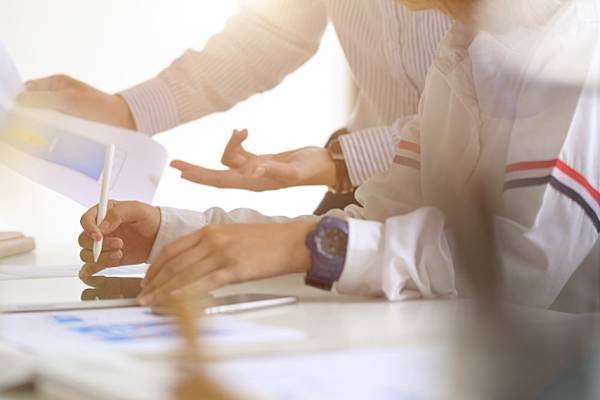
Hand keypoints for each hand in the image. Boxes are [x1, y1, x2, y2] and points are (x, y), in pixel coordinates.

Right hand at [17, 75, 135, 129]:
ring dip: (45, 129)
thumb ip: (43, 99)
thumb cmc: (101, 107)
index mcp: (56, 84)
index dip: (21, 101)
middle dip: (32, 118)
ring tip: (46, 136)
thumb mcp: (68, 100)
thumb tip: (20, 100)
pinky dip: (55, 136)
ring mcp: (66, 112)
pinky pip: (57, 131)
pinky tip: (56, 142)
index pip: (28, 90)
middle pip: (35, 107)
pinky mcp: (73, 126)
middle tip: (32, 128)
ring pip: (45, 121)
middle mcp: (59, 97)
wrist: (125, 122)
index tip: (18, 114)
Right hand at [78, 200, 160, 276]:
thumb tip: (101, 226)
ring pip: (87, 254)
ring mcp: (103, 245)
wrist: (160, 236)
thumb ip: (118, 214)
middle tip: (119, 243)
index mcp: (104, 213)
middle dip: (98, 245)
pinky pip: (93, 265)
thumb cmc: (150, 219)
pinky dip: (94, 268)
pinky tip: (104, 265)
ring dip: (101, 256)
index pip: (85, 220)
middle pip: (84, 240)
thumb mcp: (137, 209)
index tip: (99, 235)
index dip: (89, 228)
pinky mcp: (108, 258)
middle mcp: (100, 229)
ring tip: (120, 252)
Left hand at [138, 220, 316, 305]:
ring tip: (151, 303)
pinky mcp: (235, 268)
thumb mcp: (233, 235)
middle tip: (143, 296)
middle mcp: (212, 239)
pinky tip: (174, 299)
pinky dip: (186, 291)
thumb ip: (211, 246)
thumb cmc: (267, 240)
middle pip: (174, 263)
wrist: (293, 241)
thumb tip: (193, 266)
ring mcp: (223, 253)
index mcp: (210, 230)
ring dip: (164, 291)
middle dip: (154, 282)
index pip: (172, 249)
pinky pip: (205, 282)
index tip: (146, 280)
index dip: (155, 267)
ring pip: (185, 274)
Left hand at [170, 129, 335, 190]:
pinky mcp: (260, 162)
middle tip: (174, 163)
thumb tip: (252, 170)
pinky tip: (243, 132)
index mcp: (255, 183)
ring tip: (243, 132)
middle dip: (196, 170)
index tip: (181, 173)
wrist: (325, 166)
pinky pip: (240, 153)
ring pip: (229, 158)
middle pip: (216, 174)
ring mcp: (254, 171)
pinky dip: (238, 141)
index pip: (220, 181)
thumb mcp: (294, 169)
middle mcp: (251, 179)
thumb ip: (274, 169)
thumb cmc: (312, 169)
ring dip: (231, 142)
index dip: (200, 177)